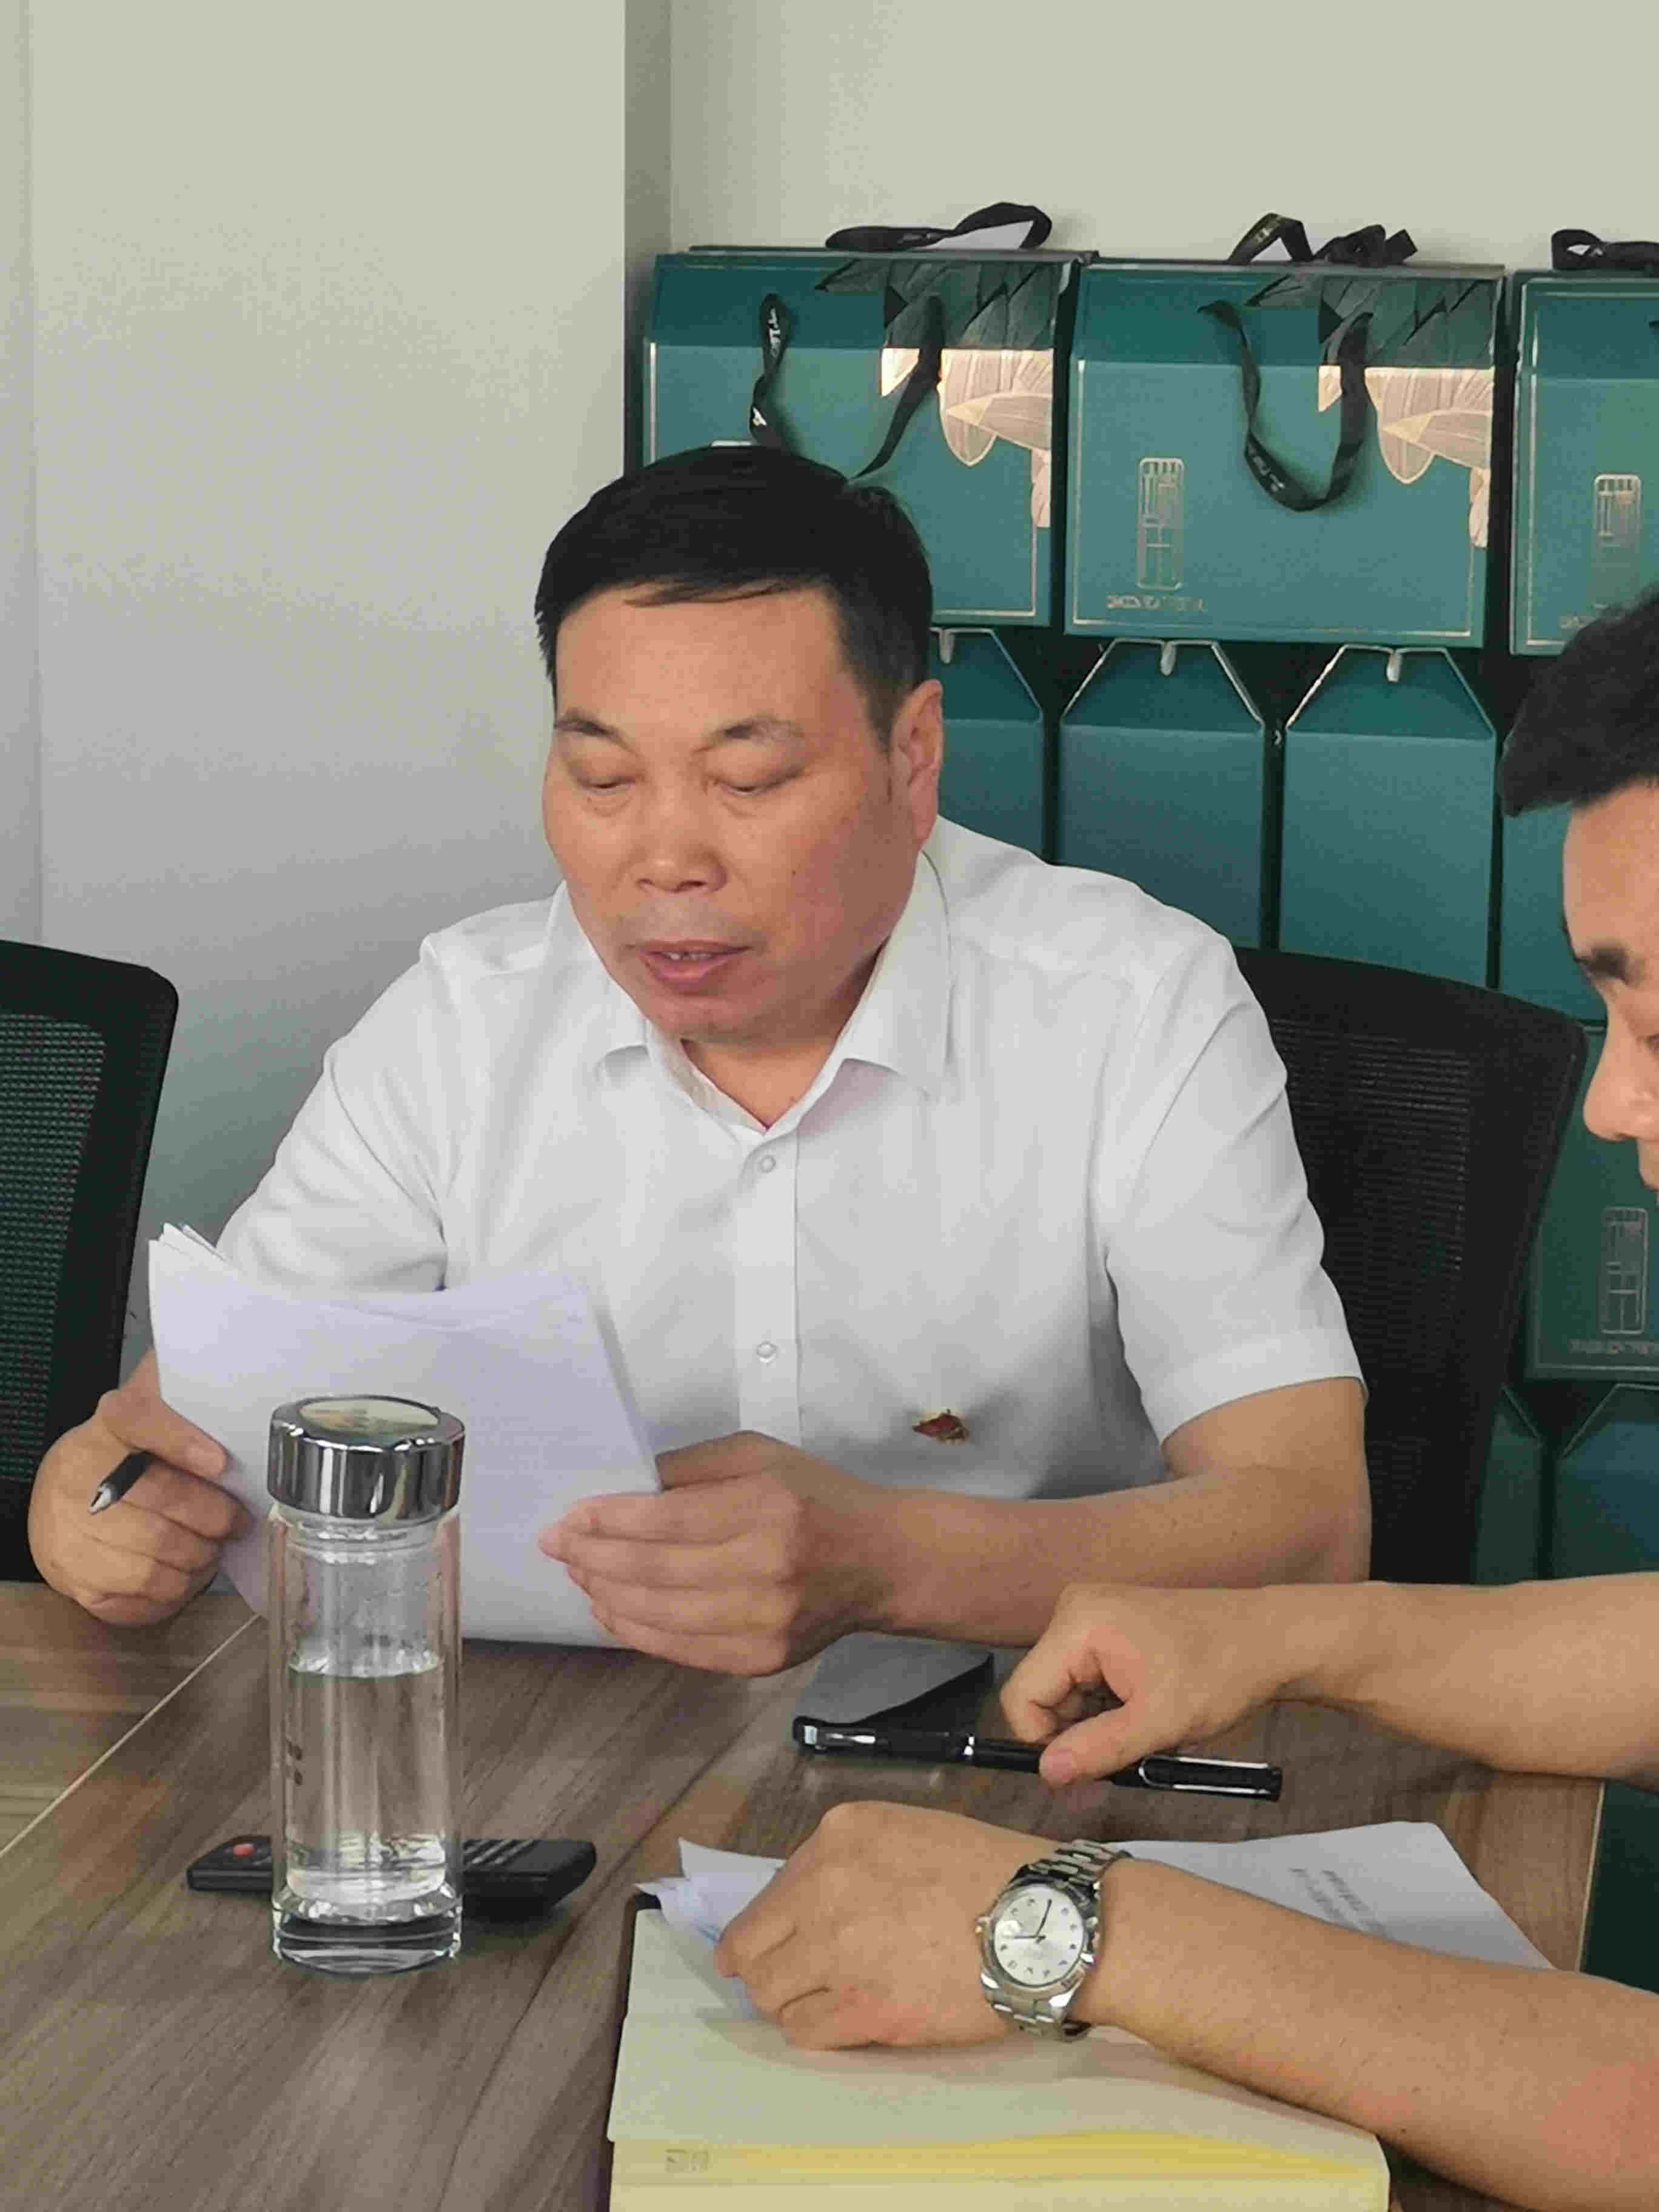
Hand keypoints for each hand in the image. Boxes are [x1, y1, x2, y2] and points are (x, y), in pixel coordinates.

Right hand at [27, 1353, 244, 1625]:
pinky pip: (135, 1598)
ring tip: (210, 1551)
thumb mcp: (146, 1415)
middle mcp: (79, 1477)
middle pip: (161, 1503)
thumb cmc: (123, 1456)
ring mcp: (70, 1531)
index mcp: (105, 1428)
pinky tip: (181, 1577)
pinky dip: (170, 1593)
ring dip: (197, 1561)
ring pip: (153, 1560)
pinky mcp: (72, 1576)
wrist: (60, 1498)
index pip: (137, 1418)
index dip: (179, 1440)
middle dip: (213, 1518)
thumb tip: (234, 1365)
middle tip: (235, 1522)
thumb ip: (182, 1397)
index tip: (219, 1461)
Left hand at [540, 1432, 890, 1674]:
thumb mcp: (759, 1455)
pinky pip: (681, 1650)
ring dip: (606, 1595)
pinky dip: (636, 1631)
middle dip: (594, 1557)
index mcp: (766, 1508)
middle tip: (558, 1546)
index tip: (569, 1518)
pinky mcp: (761, 1660)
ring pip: (660, 1616)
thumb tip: (623, 1487)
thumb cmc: (814, 1497)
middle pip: (654, 1570)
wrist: (880, 1562)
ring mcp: (764, 1622)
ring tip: (579, 1574)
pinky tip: (611, 1609)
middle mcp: (766, 1568)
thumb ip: (691, 1466)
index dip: (608, 1521)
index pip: (666, 1520)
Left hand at [714, 1800, 1039, 2047]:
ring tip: (818, 2003)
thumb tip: (812, 1906)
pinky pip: (804, 2029)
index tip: (779, 1943)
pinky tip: (843, 2022)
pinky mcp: (863, 2007)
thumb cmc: (991, 1873)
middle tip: (780, 1983)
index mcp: (840, 1834)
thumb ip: (853, 1862)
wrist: (1044, 1923)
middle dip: (760, 1966)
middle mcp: (825, 1885)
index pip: (772, 1890)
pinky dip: (815, 2029)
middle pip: (751, 1944)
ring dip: (787, 2001)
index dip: (773, 1924)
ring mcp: (839, 1948)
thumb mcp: (911, 1834)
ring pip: (768, 1991)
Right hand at [1000, 1582, 1288, 1783]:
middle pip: (1043, 1695)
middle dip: (1076, 1734)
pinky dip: (1108, 1709)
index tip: (1087, 1767)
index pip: (1022, 1695)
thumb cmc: (1222, 1669)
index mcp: (1078, 1623)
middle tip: (1127, 1755)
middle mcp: (1075, 1611)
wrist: (1269, 1640)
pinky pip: (1085, 1682)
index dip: (1044, 1741)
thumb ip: (1098, 1749)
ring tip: (1144, 1728)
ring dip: (1095, 1724)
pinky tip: (1144, 1711)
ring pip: (1065, 1694)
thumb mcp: (1160, 1721)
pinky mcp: (1107, 1630)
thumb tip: (1047, 1773)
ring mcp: (1091, 1618)